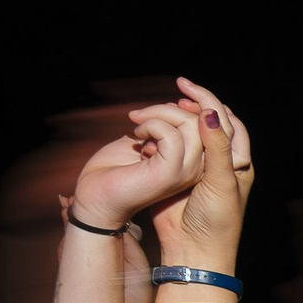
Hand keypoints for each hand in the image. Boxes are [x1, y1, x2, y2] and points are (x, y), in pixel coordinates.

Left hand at [66, 107, 205, 234]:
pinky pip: (171, 135)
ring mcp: (186, 172)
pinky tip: (136, 137)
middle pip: (203, 122)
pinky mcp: (170, 174)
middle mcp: (196, 169)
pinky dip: (150, 126)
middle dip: (167, 108)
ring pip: (191, 125)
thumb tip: (175, 106)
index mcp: (193, 162)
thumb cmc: (116, 169)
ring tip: (137, 125)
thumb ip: (164, 126)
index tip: (150, 115)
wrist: (95, 196)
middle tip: (138, 116)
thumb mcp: (145, 139)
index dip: (181, 109)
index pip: (207, 125)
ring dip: (158, 114)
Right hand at [140, 80, 252, 272]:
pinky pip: (169, 148)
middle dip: (190, 106)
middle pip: (206, 123)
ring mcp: (197, 168)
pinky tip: (147, 133)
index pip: (228, 121)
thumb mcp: (220, 182)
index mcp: (238, 162)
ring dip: (172, 120)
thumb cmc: (216, 221)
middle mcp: (220, 162)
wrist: (194, 250)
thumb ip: (217, 148)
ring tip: (156, 113)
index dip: (210, 101)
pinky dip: (160, 137)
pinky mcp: (177, 175)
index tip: (187, 88)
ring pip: (186, 133)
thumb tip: (211, 114)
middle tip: (172, 96)